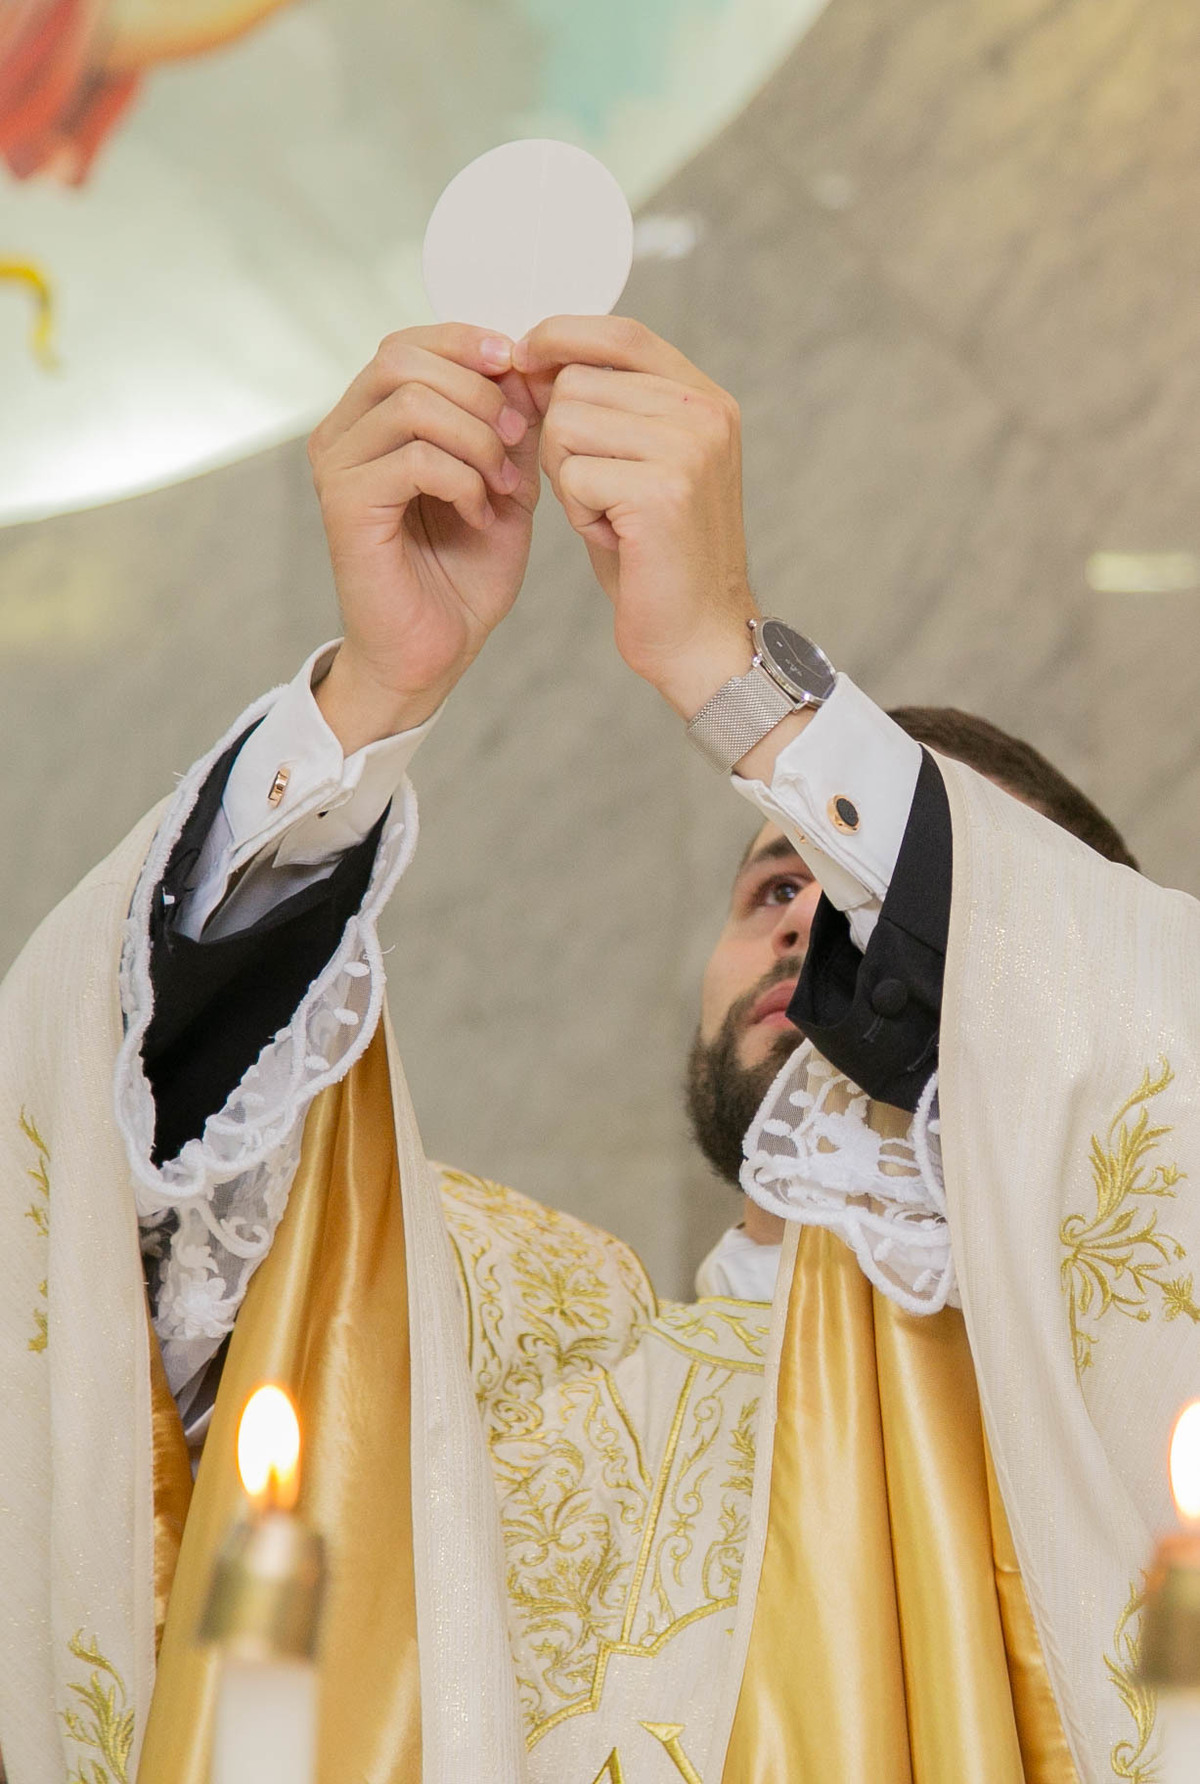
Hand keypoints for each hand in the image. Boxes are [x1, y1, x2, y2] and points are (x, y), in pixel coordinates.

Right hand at [307, 325, 541, 752]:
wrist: (433, 653)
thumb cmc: (462, 574)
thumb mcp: (503, 483)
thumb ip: (510, 424)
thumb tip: (528, 364)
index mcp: (372, 419)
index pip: (409, 342)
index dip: (469, 344)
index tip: (521, 374)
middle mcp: (343, 434)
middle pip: (405, 359)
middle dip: (480, 393)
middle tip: (518, 442)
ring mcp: (337, 467)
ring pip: (413, 404)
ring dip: (477, 440)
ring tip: (502, 488)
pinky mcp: (346, 506)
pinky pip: (415, 458)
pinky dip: (463, 482)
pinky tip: (479, 516)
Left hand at [515, 316, 757, 717]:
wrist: (698, 635)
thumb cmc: (656, 554)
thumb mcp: (636, 463)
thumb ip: (603, 408)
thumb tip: (529, 358)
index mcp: (704, 397)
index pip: (620, 332)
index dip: (562, 336)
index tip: (522, 359)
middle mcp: (704, 412)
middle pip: (577, 381)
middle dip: (562, 438)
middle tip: (599, 491)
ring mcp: (688, 448)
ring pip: (566, 425)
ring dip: (569, 477)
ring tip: (610, 515)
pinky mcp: (662, 490)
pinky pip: (572, 475)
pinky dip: (577, 512)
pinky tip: (614, 537)